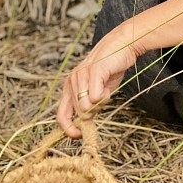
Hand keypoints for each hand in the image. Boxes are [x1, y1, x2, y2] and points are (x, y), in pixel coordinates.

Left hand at [56, 23, 141, 138]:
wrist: (121, 46)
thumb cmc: (109, 69)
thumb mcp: (97, 92)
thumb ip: (89, 106)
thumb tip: (84, 126)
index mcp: (69, 87)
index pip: (61, 115)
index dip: (68, 128)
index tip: (78, 136)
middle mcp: (71, 81)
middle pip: (80, 113)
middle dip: (93, 111)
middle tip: (103, 97)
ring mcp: (80, 75)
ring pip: (87, 106)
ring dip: (101, 103)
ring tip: (105, 89)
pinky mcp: (93, 71)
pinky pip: (96, 96)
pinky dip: (105, 96)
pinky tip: (107, 86)